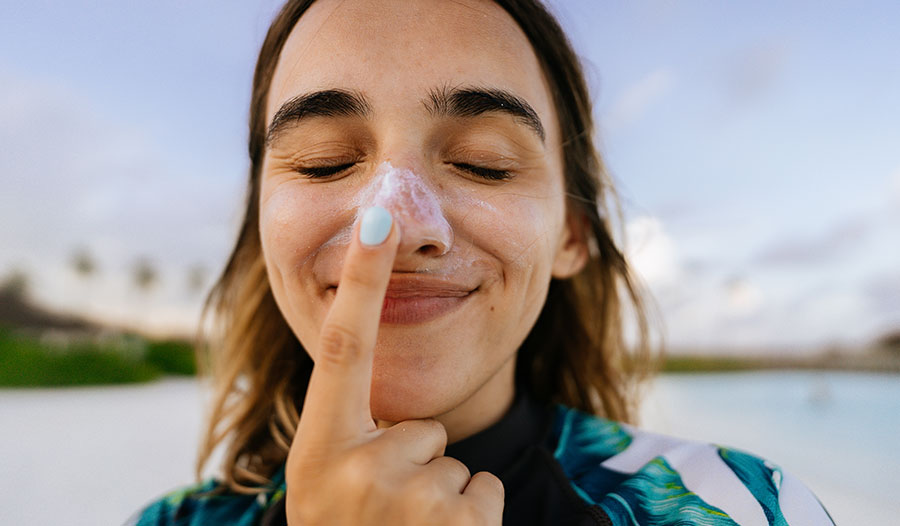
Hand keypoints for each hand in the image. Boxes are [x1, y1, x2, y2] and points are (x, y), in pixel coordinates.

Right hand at [285, 206, 504, 524]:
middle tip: (383, 513)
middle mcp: (356, 469)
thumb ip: (349, 435)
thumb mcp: (323, 489)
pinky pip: (482, 488)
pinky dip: (470, 515)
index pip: (342, 348)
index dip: (359, 280)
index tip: (377, 218)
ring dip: (439, 495)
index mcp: (318, 450)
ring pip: (454, 461)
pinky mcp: (461, 524)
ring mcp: (408, 500)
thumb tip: (389, 395)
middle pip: (423, 425)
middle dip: (416, 462)